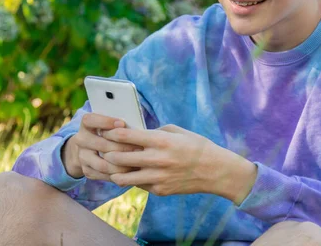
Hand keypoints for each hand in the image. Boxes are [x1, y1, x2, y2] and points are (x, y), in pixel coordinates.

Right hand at [63, 113, 138, 179]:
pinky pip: (104, 175)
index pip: (91, 120)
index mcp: (86, 124)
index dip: (106, 122)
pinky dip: (118, 175)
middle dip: (122, 147)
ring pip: (103, 164)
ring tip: (136, 162)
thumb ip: (118, 125)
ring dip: (121, 165)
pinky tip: (130, 172)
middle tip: (139, 148)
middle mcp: (80, 139)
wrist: (89, 148)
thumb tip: (135, 129)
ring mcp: (82, 156)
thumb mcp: (109, 124)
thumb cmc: (107, 132)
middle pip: (102, 145)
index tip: (122, 123)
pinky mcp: (87, 170)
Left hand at [101, 124, 257, 201]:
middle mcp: (156, 160)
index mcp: (160, 141)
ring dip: (115, 170)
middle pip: (119, 158)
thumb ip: (155, 131)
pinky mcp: (159, 190)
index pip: (126, 136)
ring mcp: (157, 178)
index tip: (105, 131)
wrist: (216, 171)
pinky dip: (133, 178)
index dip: (111, 133)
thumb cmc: (196, 146)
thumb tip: (136, 131)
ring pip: (123, 177)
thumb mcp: (177, 130)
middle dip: (108, 153)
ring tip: (112, 165)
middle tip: (104, 149)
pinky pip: (138, 184)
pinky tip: (132, 172)